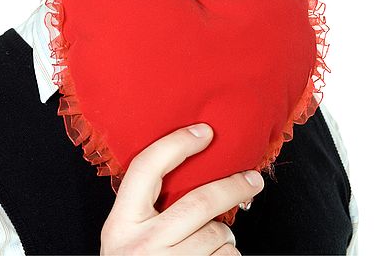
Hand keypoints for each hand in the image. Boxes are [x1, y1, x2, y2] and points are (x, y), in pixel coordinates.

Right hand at [100, 123, 263, 254]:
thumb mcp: (131, 237)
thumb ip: (150, 209)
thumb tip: (199, 167)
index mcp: (121, 224)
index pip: (147, 168)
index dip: (178, 143)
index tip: (205, 131)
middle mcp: (140, 246)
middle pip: (200, 202)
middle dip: (233, 186)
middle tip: (253, 179)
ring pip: (218, 236)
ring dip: (226, 237)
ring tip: (214, 244)